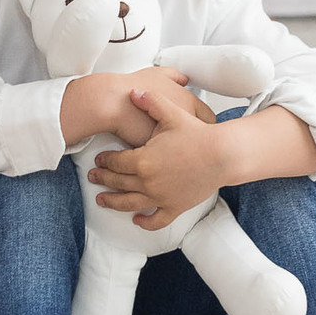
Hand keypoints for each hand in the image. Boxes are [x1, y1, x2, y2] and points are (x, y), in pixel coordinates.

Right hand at [60, 68, 214, 148]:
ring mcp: (173, 140)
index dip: (208, 125)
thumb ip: (174, 76)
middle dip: (200, 142)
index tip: (204, 129)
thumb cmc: (130, 88)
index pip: (209, 118)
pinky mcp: (159, 155)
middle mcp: (183, 122)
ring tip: (184, 156)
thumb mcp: (157, 74)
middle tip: (195, 143)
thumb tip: (184, 78)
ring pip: (190, 153)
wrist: (110, 103)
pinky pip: (172, 161)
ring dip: (188, 154)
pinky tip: (167, 161)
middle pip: (203, 138)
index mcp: (187, 102)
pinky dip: (171, 162)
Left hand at [89, 87, 227, 229]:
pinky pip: (157, 220)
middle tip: (93, 177)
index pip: (116, 162)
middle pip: (118, 182)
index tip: (99, 160)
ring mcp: (161, 197)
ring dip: (113, 202)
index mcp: (143, 161)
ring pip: (130, 203)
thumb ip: (150, 102)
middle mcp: (148, 182)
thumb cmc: (197, 134)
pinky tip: (137, 220)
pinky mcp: (175, 206)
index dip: (105, 161)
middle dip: (103, 179)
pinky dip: (145, 222)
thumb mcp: (172, 114)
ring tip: (102, 200)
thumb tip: (133, 91)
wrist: (222, 155)